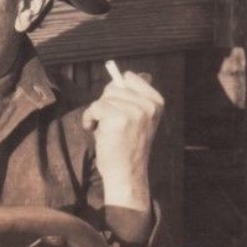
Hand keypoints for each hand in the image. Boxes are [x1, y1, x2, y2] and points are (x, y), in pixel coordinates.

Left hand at [82, 67, 163, 212]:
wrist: (125, 173)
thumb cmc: (126, 145)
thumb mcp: (136, 117)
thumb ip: (133, 96)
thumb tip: (123, 73)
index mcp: (156, 101)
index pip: (130, 77)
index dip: (116, 91)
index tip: (117, 107)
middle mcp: (149, 105)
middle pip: (113, 87)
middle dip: (105, 103)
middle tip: (109, 122)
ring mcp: (136, 111)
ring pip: (103, 98)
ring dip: (97, 113)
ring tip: (104, 129)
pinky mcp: (120, 119)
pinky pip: (94, 107)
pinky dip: (89, 119)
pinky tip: (95, 131)